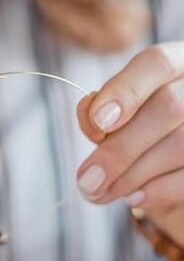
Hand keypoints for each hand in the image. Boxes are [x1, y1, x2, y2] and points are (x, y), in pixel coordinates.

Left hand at [76, 43, 183, 243]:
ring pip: (182, 144)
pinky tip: (133, 197)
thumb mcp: (116, 115)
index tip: (97, 123)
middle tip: (86, 180)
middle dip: (120, 149)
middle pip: (168, 107)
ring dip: (132, 175)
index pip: (156, 63)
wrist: (172, 168)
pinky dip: (160, 190)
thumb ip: (100, 110)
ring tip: (99, 192)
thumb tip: (91, 117)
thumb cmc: (137, 132)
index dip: (124, 91)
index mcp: (178, 64)